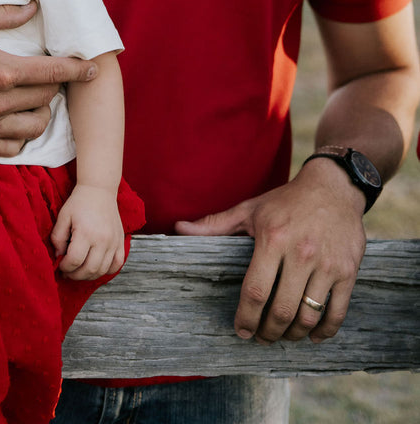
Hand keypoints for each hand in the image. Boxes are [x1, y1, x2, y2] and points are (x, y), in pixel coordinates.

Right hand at [0, 3, 97, 156]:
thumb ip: (4, 14)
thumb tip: (34, 7)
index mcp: (1, 69)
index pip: (53, 71)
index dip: (78, 69)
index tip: (93, 67)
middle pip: (48, 98)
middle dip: (57, 86)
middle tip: (52, 75)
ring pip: (35, 126)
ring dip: (43, 112)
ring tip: (36, 99)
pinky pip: (12, 147)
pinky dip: (21, 136)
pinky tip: (16, 121)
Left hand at [50, 184, 124, 279]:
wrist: (99, 189)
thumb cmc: (79, 202)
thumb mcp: (63, 216)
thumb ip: (57, 238)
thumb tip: (59, 256)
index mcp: (86, 232)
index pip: (74, 260)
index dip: (65, 267)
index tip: (60, 265)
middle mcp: (103, 239)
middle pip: (89, 269)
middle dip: (75, 275)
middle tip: (67, 272)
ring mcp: (114, 242)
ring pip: (102, 270)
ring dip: (89, 276)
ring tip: (79, 271)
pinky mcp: (121, 241)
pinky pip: (117, 264)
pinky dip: (107, 270)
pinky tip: (96, 266)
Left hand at [175, 158, 366, 343]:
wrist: (334, 188)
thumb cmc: (286, 201)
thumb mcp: (250, 209)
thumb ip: (215, 224)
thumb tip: (178, 229)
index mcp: (272, 238)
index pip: (255, 290)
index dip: (245, 318)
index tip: (241, 330)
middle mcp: (300, 253)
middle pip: (282, 310)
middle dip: (268, 332)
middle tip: (261, 337)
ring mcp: (327, 264)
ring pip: (309, 315)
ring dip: (294, 335)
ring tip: (283, 336)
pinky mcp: (348, 270)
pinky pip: (337, 312)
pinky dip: (324, 331)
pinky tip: (312, 335)